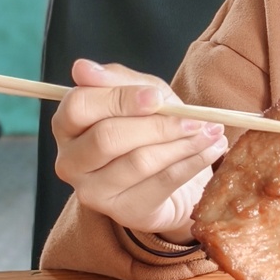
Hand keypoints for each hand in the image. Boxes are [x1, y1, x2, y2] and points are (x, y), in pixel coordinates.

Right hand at [51, 59, 227, 243]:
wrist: (170, 172)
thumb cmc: (149, 124)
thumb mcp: (140, 92)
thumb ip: (117, 80)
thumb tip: (82, 68)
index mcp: (67, 124)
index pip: (79, 106)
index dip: (120, 99)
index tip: (157, 97)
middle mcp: (70, 161)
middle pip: (107, 138)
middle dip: (158, 125)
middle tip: (195, 119)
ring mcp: (93, 191)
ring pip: (139, 162)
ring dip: (184, 144)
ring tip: (212, 131)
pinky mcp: (122, 211)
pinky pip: (162, 183)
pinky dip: (193, 162)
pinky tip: (212, 149)